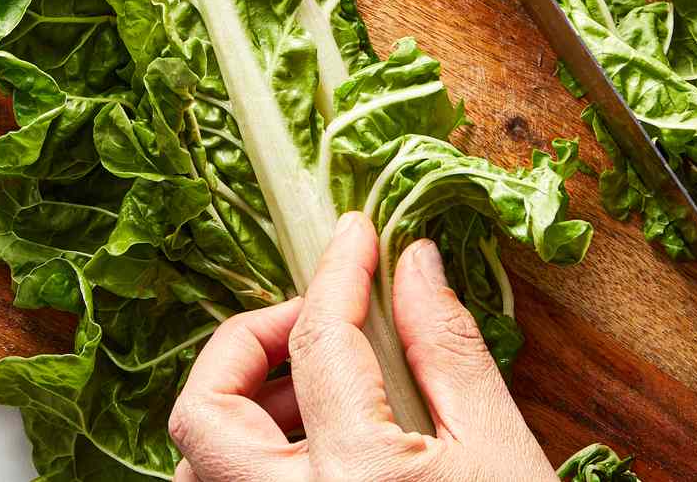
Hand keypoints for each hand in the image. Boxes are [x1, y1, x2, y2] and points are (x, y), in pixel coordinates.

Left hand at [168, 210, 558, 481]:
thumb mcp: (500, 447)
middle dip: (243, 347)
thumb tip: (412, 263)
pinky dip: (250, 456)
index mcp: (355, 479)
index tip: (357, 237)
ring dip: (240, 406)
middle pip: (201, 414)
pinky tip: (316, 442)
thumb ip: (445, 348)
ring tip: (317, 387)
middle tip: (310, 324)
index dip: (338, 273)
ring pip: (196, 467)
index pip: (317, 342)